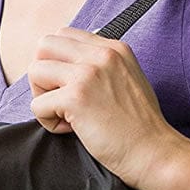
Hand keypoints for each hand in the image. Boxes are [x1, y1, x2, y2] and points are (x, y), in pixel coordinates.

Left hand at [26, 27, 184, 188]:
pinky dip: (48, 122)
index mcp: (114, 48)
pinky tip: (73, 130)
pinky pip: (37, 105)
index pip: (64, 36)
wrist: (154, 152)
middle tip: (61, 99)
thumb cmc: (140, 126)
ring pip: (35, 71)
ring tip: (66, 115)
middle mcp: (101, 54)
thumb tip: (67, 66)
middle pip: (44, 46)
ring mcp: (87, 74)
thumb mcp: (128, 79)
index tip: (73, 87)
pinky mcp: (76, 98)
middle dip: (44, 74)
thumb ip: (102, 66)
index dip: (59, 63)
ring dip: (43, 97)